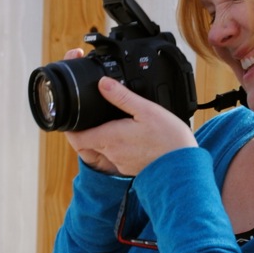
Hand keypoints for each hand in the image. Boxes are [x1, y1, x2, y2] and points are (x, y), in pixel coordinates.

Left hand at [66, 76, 196, 175]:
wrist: (184, 168)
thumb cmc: (169, 140)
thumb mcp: (146, 110)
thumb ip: (122, 97)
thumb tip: (103, 83)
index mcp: (109, 138)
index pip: (75, 136)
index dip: (70, 125)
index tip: (73, 113)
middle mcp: (111, 153)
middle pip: (87, 141)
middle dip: (88, 126)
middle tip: (95, 111)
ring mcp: (120, 162)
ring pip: (102, 147)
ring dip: (105, 135)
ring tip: (116, 120)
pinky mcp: (130, 167)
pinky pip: (117, 154)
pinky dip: (118, 143)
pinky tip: (131, 134)